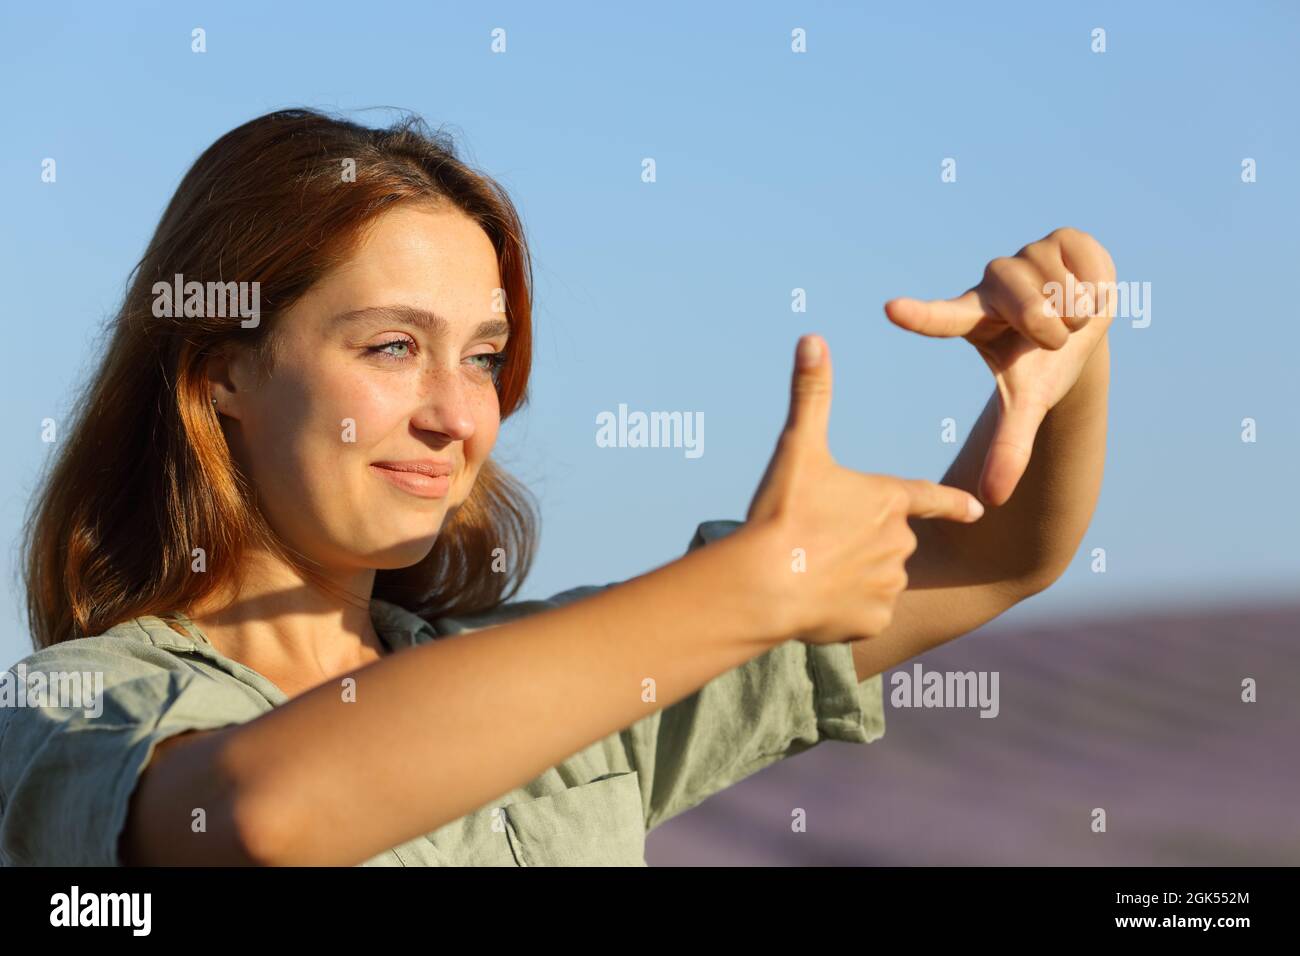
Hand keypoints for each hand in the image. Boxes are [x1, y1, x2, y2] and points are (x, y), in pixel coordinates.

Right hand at [745, 334, 984, 645]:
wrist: (765, 584)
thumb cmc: (783, 513)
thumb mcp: (797, 448)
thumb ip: (810, 394)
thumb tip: (812, 337)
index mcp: (888, 500)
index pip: (933, 500)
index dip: (953, 504)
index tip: (976, 509)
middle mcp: (900, 543)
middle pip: (890, 539)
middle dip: (862, 541)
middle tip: (820, 540)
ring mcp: (889, 583)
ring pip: (877, 577)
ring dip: (852, 574)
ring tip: (813, 570)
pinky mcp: (874, 619)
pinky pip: (864, 612)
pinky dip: (844, 609)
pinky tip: (817, 601)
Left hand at [884, 227, 1115, 506]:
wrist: (1083, 330)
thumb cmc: (1039, 366)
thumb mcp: (1024, 405)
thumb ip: (1008, 448)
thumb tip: (992, 499)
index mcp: (971, 320)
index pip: (940, 319)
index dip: (919, 315)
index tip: (891, 310)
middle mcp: (991, 281)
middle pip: (1029, 309)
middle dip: (1052, 330)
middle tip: (1053, 336)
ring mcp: (1025, 254)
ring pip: (1060, 288)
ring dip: (1077, 311)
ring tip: (1070, 314)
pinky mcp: (1062, 236)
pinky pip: (1086, 263)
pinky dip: (1097, 285)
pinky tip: (1086, 288)